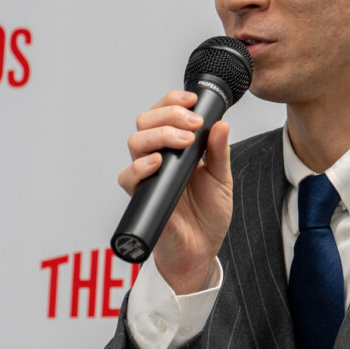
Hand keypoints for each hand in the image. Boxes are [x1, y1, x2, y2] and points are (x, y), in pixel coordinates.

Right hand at [118, 90, 232, 294]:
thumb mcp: (221, 178)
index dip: (173, 101)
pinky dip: (140, 166)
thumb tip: (221, 123)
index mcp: (175, 147)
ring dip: (160, 135)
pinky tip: (157, 163)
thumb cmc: (208, 213)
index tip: (193, 99)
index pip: (164, 113)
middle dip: (169, 115)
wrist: (202, 249)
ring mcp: (147, 176)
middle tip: (193, 124)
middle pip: (145, 121)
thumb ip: (219, 151)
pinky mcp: (141, 197)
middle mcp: (157, 157)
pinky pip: (128, 177)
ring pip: (135, 142)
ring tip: (184, 142)